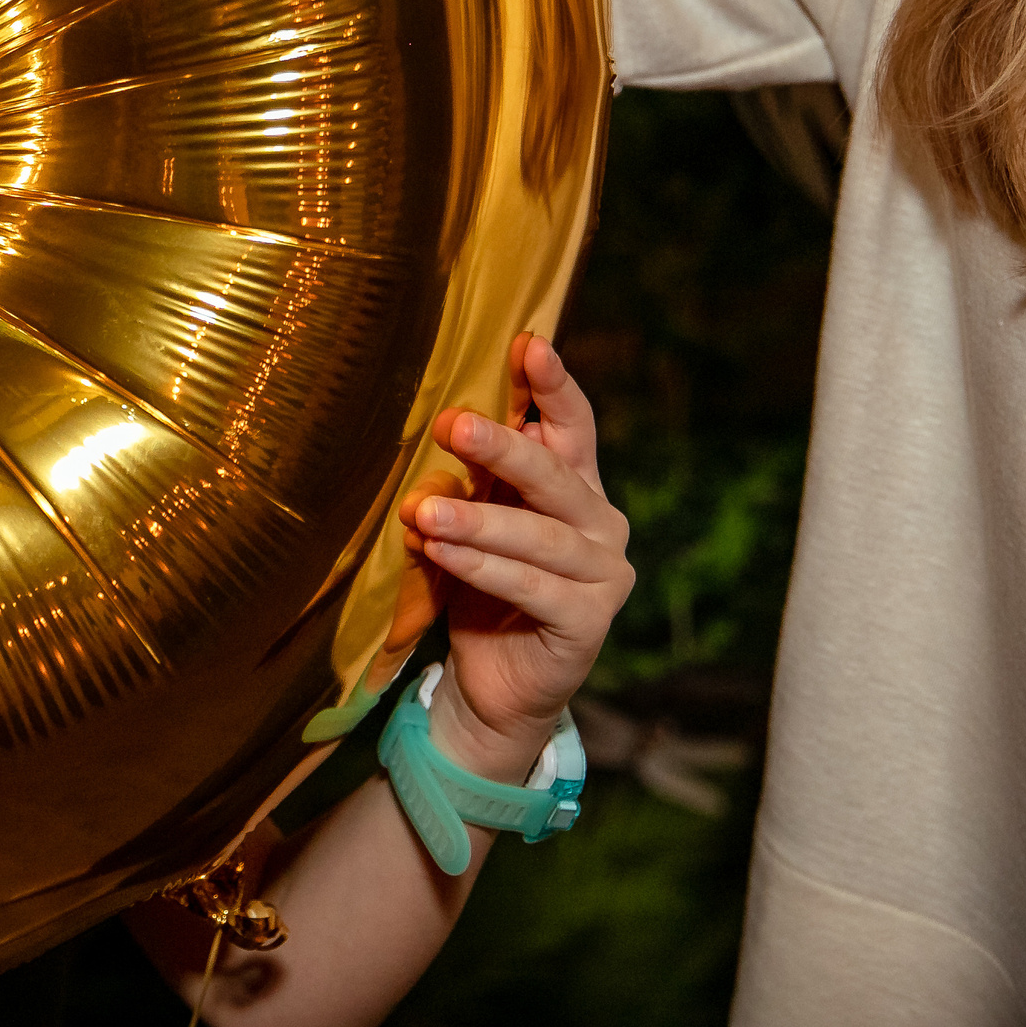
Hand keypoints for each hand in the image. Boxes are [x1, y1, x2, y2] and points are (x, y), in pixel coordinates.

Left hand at [401, 333, 631, 781]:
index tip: (527, 344)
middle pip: (554, 476)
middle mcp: (601, 523)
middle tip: (451, 424)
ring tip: (422, 512)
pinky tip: (442, 554)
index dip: (552, 386)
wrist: (490, 683)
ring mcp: (603, 575)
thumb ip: (473, 478)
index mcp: (577, 486)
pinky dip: (483, 569)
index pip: (572, 426)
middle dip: (503, 448)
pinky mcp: (588, 623)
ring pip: (538, 537)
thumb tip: (445, 423)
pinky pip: (531, 588)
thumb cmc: (478, 586)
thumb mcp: (473, 521)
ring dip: (477, 521)